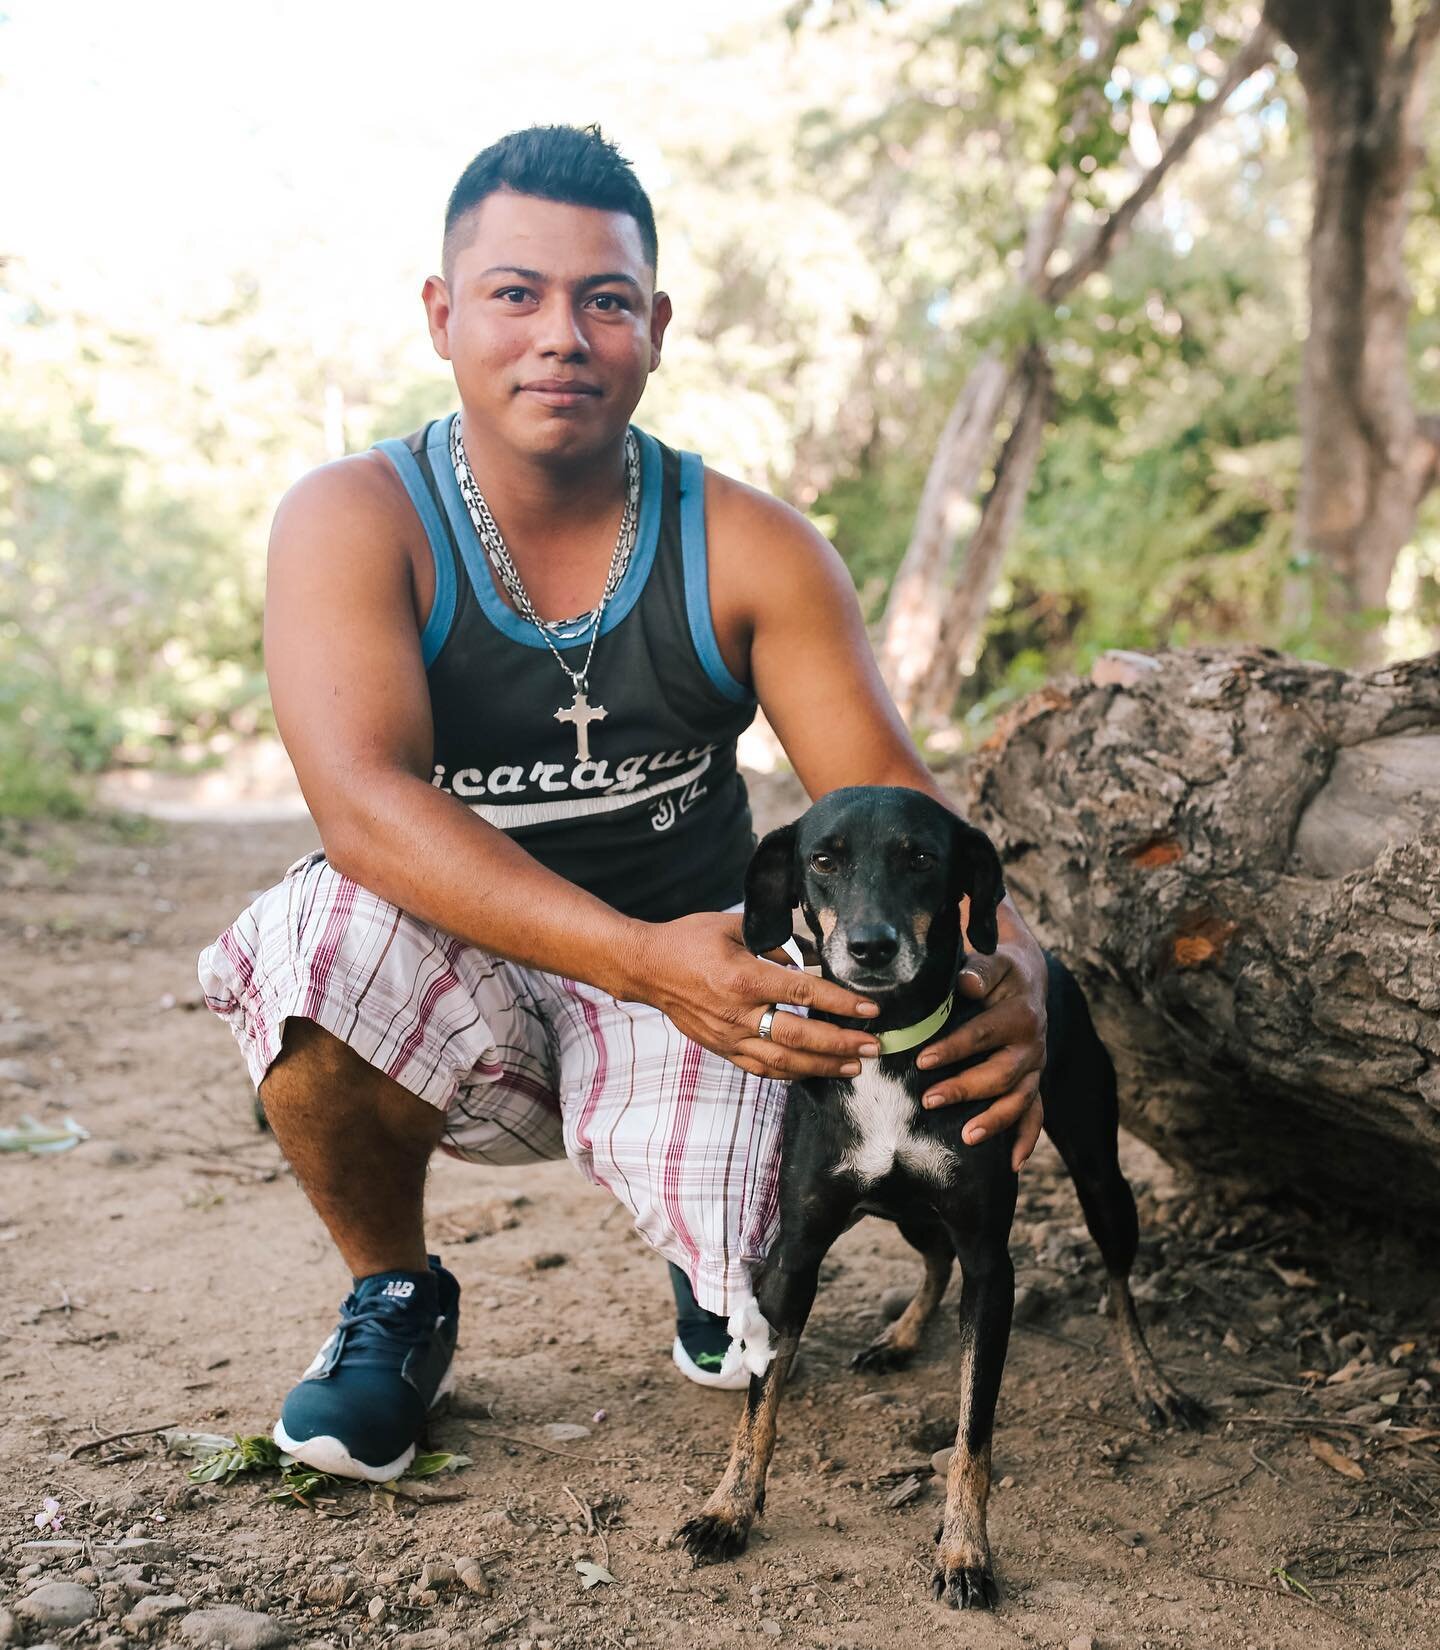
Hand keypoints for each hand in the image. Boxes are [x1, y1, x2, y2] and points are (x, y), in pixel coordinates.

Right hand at [627, 911, 881, 1080]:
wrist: (646, 968)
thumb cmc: (688, 940)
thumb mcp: (733, 926)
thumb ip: (774, 941)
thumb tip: (808, 959)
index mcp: (744, 977)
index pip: (803, 994)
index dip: (840, 1003)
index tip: (870, 1009)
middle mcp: (738, 1013)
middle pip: (799, 1036)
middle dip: (841, 1044)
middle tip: (873, 1046)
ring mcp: (729, 1036)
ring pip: (784, 1061)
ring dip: (823, 1066)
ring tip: (855, 1066)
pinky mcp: (721, 1048)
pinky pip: (762, 1069)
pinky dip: (792, 1073)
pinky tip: (815, 1071)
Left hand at [915, 909, 1047, 1171]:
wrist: (1026, 976)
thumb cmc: (997, 969)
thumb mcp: (991, 960)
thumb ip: (979, 969)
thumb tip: (966, 981)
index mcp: (1020, 1013)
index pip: (983, 1034)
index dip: (954, 1048)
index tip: (923, 1061)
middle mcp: (1033, 1044)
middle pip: (1001, 1074)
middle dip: (965, 1088)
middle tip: (929, 1100)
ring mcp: (1035, 1066)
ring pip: (1019, 1099)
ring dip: (995, 1120)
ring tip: (966, 1136)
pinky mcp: (1034, 1081)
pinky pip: (1035, 1114)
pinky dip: (1026, 1139)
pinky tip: (1013, 1163)